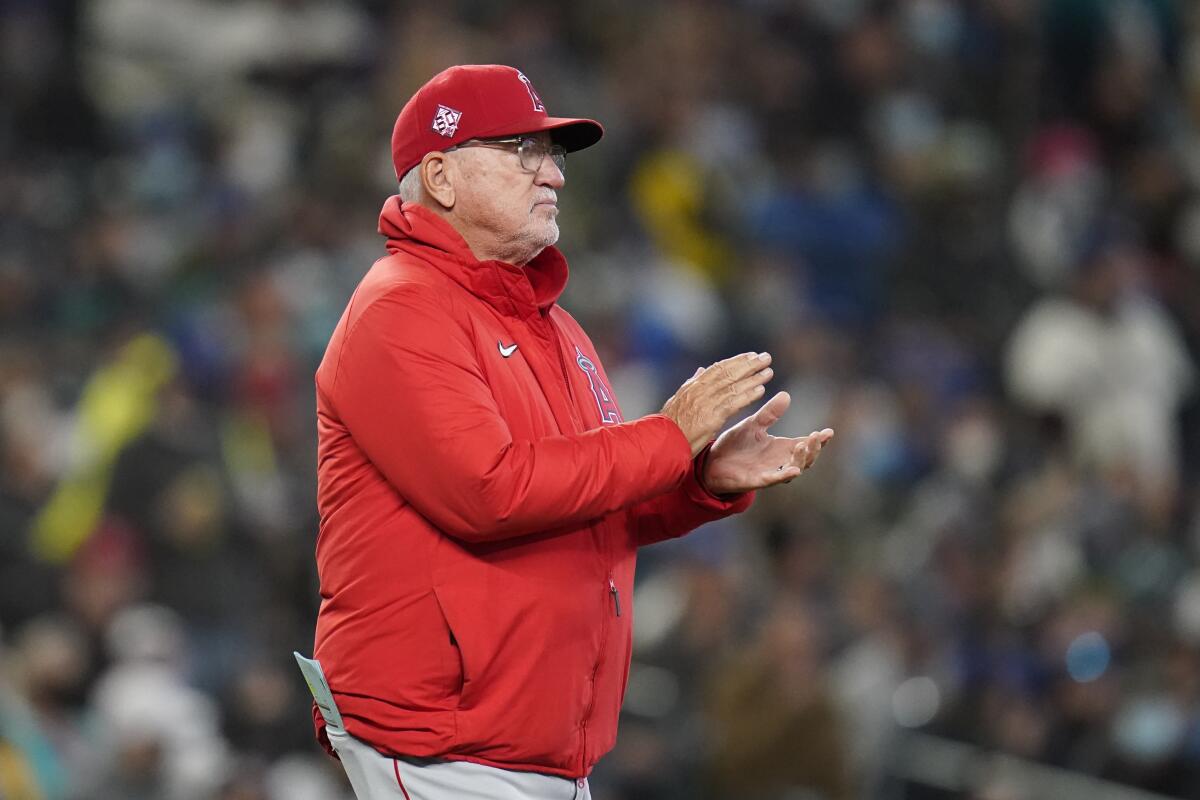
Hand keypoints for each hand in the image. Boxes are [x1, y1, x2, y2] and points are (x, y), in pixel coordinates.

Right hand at [660, 352, 774, 455]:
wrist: (662, 441)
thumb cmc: (669, 424)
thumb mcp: (678, 399)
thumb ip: (691, 384)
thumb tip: (700, 370)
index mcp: (693, 386)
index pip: (718, 369)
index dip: (736, 361)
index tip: (750, 355)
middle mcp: (700, 391)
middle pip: (729, 373)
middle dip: (749, 364)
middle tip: (765, 358)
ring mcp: (706, 403)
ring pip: (733, 386)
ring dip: (753, 378)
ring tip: (768, 372)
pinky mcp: (712, 418)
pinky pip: (733, 403)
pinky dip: (748, 396)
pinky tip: (761, 391)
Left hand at [701, 391, 833, 494]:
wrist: (712, 462)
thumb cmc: (735, 445)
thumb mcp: (753, 425)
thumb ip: (770, 413)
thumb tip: (786, 395)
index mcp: (780, 447)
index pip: (805, 443)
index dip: (819, 440)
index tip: (829, 432)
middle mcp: (779, 461)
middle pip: (806, 458)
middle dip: (814, 449)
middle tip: (816, 437)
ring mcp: (770, 472)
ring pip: (794, 469)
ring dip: (801, 459)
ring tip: (802, 445)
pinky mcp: (758, 480)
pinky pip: (774, 479)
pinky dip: (784, 475)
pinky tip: (793, 470)